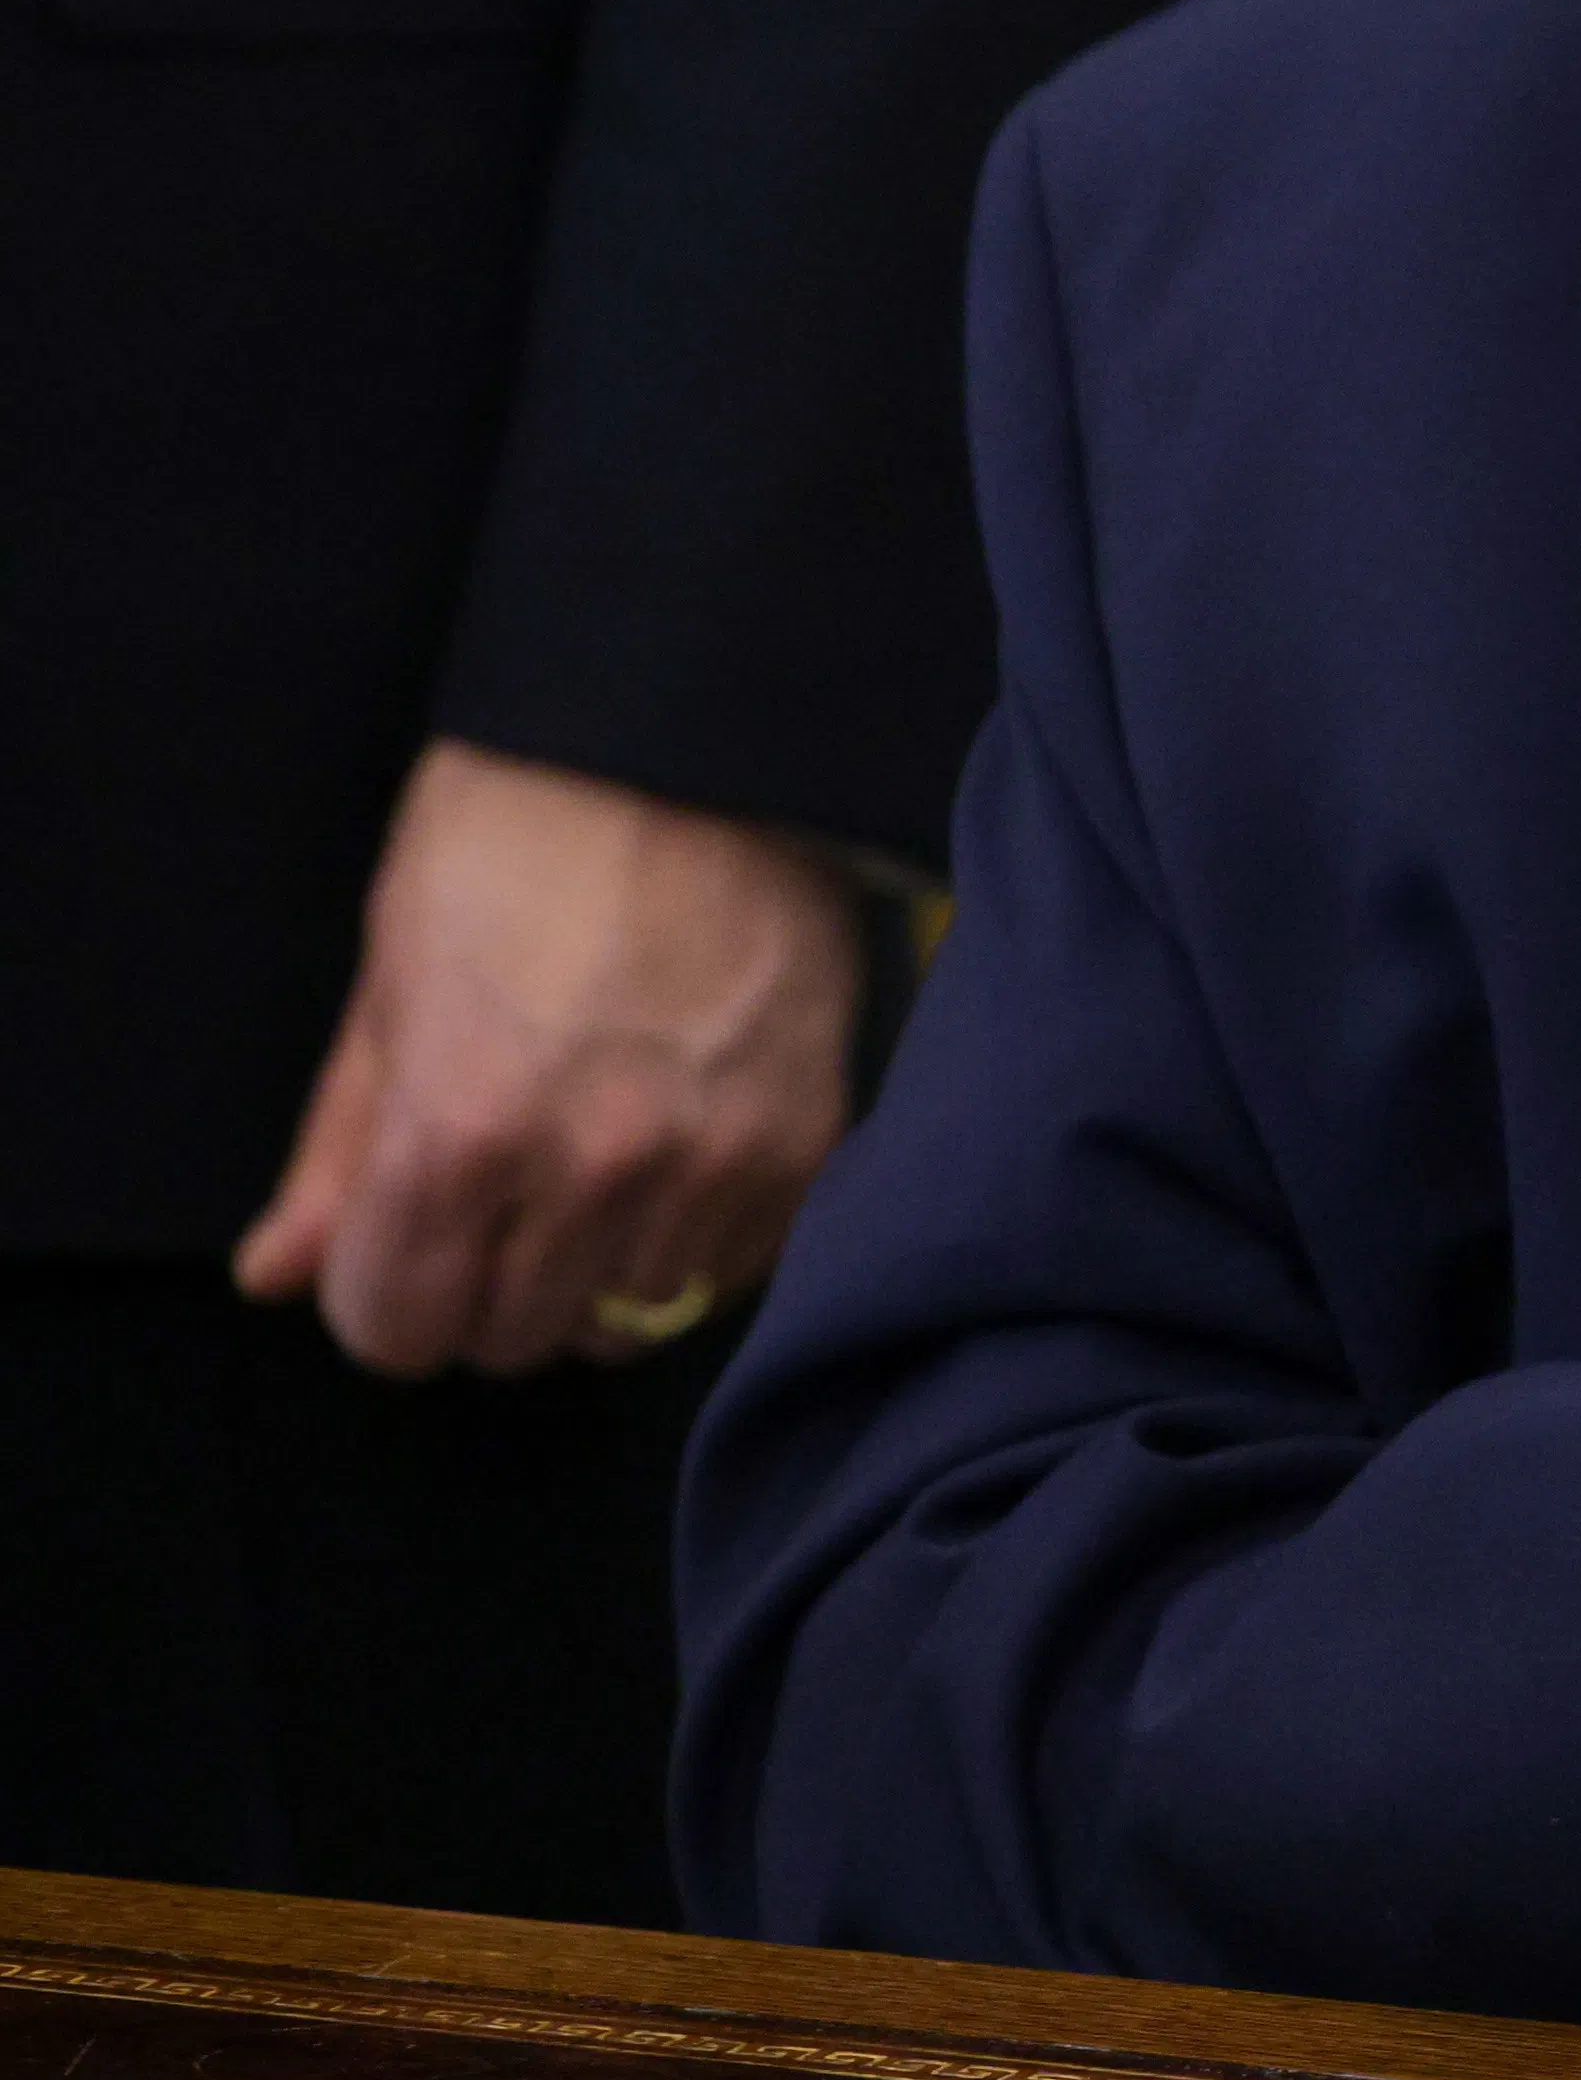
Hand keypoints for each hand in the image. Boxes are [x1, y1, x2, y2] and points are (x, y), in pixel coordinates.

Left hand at [231, 739, 857, 1377]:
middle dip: (487, 1288)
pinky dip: (696, 1237)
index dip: (382, 1296)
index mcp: (460, 1129)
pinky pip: (735, 1265)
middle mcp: (591, 1166)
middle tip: (498, 1200)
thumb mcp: (392, 985)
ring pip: (630, 1312)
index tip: (399, 1249)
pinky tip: (676, 1159)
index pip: (401, 1327)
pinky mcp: (805, 1138)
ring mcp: (712, 1157)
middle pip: (515, 1336)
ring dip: (599, 1265)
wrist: (692, 743)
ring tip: (599, 1166)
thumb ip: (341, 1152)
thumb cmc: (515, 842)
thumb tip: (278, 1276)